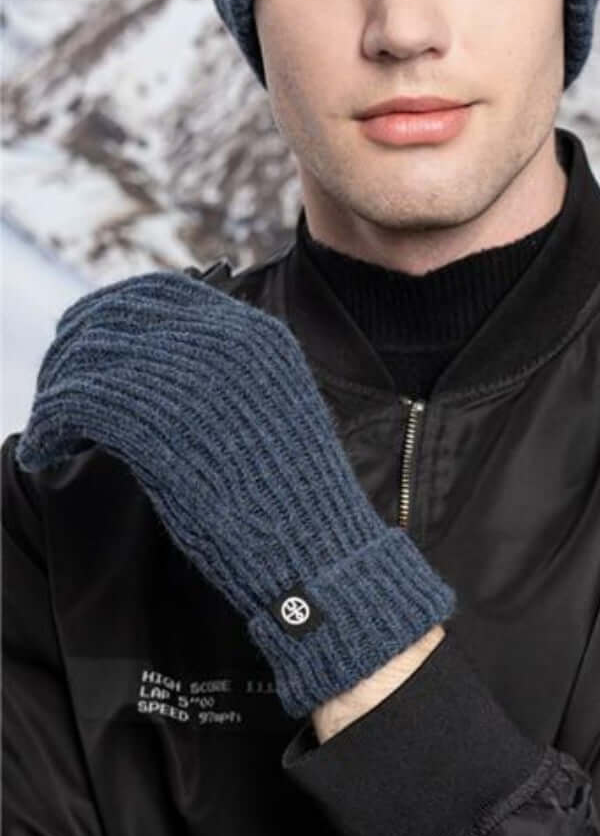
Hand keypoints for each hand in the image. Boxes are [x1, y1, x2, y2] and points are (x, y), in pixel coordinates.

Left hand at [19, 271, 454, 716]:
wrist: (316, 544)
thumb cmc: (294, 494)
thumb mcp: (273, 408)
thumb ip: (228, 372)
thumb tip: (161, 361)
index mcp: (258, 334)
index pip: (161, 291)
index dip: (111, 312)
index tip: (87, 346)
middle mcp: (225, 341)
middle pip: (116, 317)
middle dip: (74, 352)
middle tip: (59, 395)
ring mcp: (192, 378)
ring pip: (88, 358)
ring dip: (57, 394)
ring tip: (53, 433)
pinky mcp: (156, 424)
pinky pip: (74, 405)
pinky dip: (50, 429)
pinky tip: (48, 455)